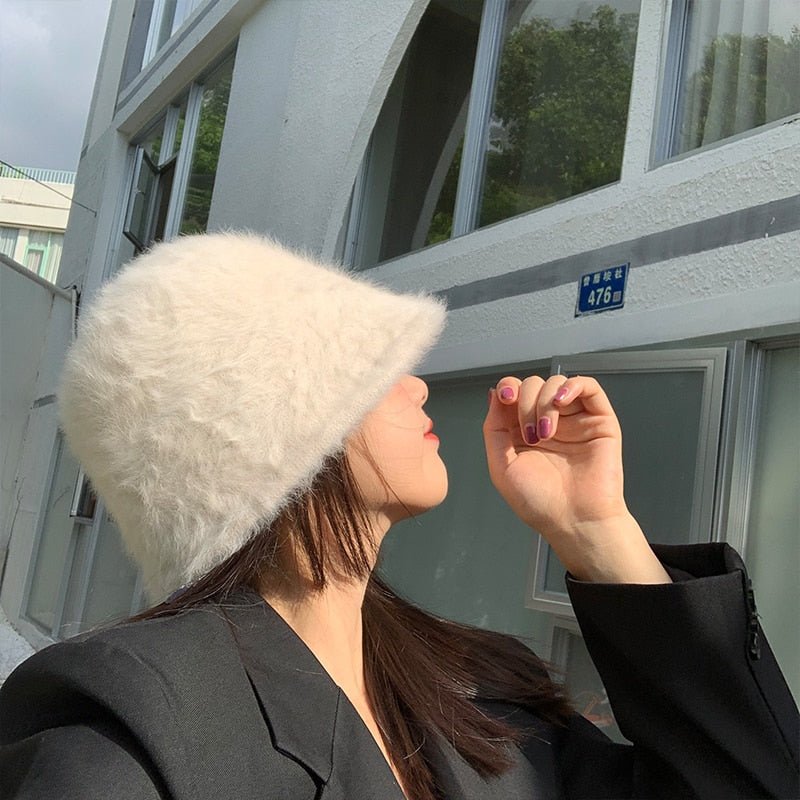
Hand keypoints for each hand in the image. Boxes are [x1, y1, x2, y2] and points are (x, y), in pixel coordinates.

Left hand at [484, 375, 669, 583]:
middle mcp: (548, 421)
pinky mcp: (599, 419)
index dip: (507, 389)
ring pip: (556, 383)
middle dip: (525, 404)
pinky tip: (561, 401)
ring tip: (546, 433)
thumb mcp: (502, 466)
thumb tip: (494, 394)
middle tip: (530, 435)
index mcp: (522, 430)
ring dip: (544, 402)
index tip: (504, 398)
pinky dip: (572, 385)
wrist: (574, 521)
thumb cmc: (539, 502)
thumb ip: (494, 429)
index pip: (513, 393)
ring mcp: (574, 419)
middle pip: (532, 385)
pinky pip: (589, 386)